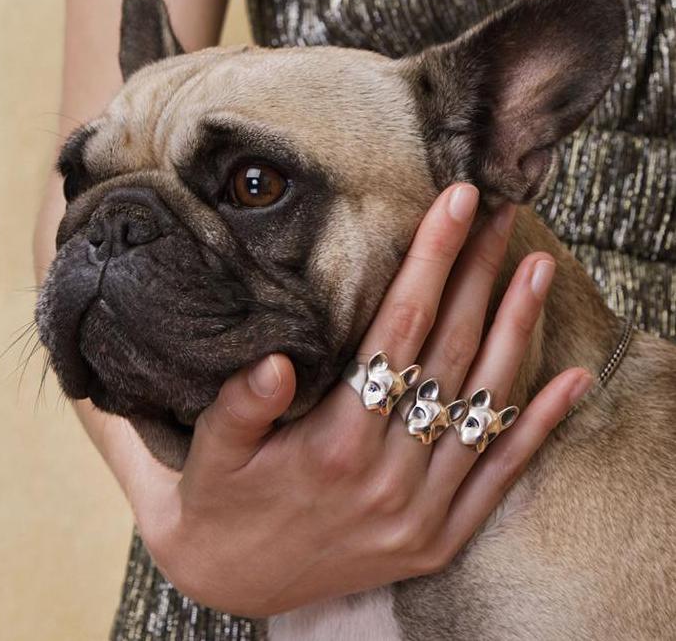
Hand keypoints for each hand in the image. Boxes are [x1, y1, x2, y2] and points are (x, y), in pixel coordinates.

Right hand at [105, 183, 591, 616]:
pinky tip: (571, 379)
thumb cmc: (224, 501)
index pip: (398, 330)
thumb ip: (243, 405)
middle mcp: (389, 477)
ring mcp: (422, 511)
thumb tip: (276, 360)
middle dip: (477, 274)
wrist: (238, 581)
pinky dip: (541, 425)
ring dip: (517, 330)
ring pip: (486, 404)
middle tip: (502, 214)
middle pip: (450, 352)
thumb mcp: (213, 452)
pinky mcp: (440, 538)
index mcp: (334, 446)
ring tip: (539, 268)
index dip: (430, 261)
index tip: (456, 203)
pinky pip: (501, 474)